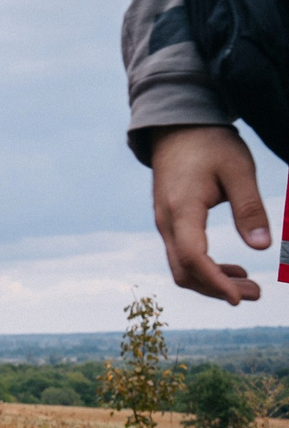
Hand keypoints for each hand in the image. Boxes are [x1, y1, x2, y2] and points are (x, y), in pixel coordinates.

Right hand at [149, 124, 271, 302]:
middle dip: (218, 289)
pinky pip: (182, 256)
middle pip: (184, 271)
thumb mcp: (239, 170)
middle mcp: (167, 221)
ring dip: (212, 282)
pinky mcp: (170, 222)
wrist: (177, 128)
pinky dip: (205, 269)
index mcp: (182, 209)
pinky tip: (231, 269)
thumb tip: (263, 247)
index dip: (216, 282)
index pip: (194, 257)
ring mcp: (165, 223)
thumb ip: (250, 208)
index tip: (240, 299)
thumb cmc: (210, 144)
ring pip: (182, 267)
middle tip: (257, 294)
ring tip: (250, 285)